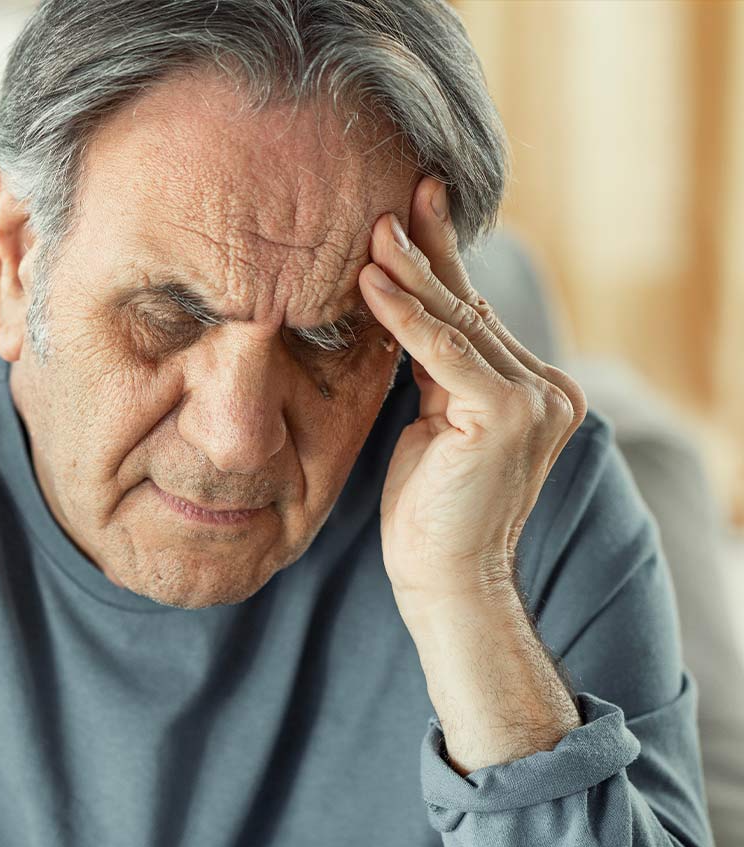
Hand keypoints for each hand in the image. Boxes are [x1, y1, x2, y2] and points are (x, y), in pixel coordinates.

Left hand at [359, 177, 588, 605]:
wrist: (445, 579)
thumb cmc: (427, 510)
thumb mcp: (432, 422)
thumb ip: (435, 370)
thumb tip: (407, 308)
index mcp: (535, 387)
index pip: (473, 314)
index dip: (439, 262)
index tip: (411, 208)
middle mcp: (547, 387)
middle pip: (469, 307)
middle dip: (426, 251)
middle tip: (393, 197)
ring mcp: (537, 399)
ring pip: (457, 321)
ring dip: (408, 272)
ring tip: (370, 230)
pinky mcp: (510, 413)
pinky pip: (444, 351)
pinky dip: (404, 316)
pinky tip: (371, 282)